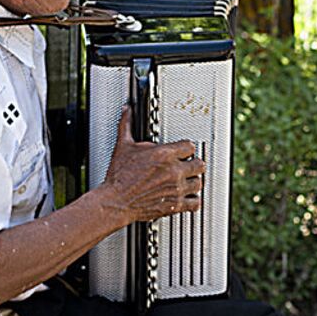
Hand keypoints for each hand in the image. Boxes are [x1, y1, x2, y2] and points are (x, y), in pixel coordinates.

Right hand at [100, 106, 205, 224]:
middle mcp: (173, 171)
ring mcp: (176, 189)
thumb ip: (127, 125)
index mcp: (164, 155)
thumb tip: (126, 111)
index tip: (183, 151)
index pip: (190, 146)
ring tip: (187, 181)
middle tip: (189, 166)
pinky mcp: (175, 204)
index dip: (186, 148)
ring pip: (199, 183)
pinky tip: (187, 197)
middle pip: (200, 164)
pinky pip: (195, 203)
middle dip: (194, 164)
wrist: (116, 201)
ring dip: (194, 181)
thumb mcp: (123, 146)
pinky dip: (193, 200)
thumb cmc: (119, 177)